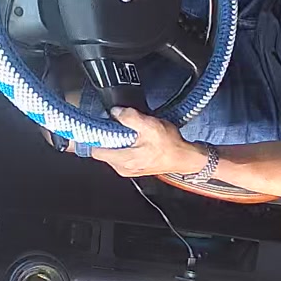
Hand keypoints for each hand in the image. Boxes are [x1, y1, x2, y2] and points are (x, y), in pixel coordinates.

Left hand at [89, 107, 207, 176]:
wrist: (185, 158)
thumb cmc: (170, 146)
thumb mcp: (149, 125)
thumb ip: (130, 117)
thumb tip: (115, 112)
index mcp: (124, 160)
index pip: (95, 151)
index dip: (95, 137)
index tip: (98, 126)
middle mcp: (123, 168)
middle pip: (103, 151)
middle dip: (108, 137)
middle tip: (117, 126)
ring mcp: (128, 169)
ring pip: (112, 152)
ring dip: (117, 141)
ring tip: (129, 132)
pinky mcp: (134, 167)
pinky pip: (121, 155)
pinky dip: (124, 146)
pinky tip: (134, 139)